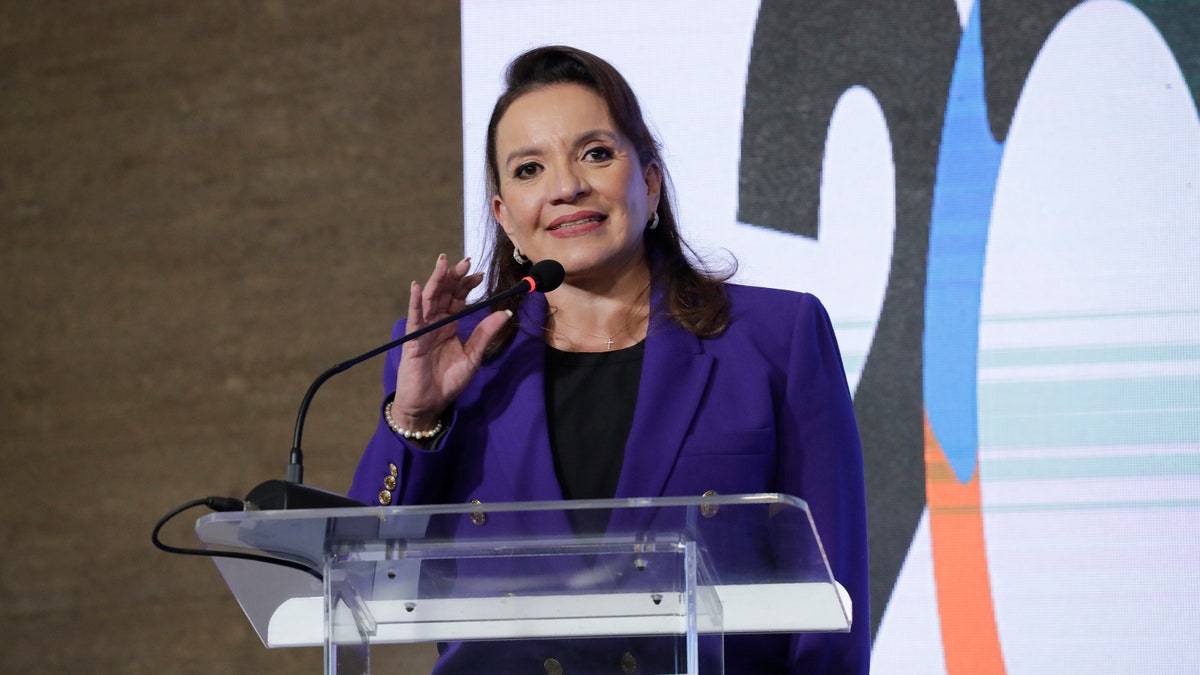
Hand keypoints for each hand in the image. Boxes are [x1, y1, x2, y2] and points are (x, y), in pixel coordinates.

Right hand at [390, 254, 509, 431]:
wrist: (430, 404)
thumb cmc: (448, 382)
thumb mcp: (473, 356)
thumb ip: (485, 333)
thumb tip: (505, 312)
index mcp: (450, 325)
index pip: (458, 299)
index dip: (467, 285)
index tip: (479, 273)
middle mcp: (436, 323)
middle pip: (444, 294)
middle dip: (453, 277)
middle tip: (465, 261)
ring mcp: (423, 330)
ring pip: (429, 300)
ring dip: (436, 281)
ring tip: (443, 263)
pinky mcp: (413, 340)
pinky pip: (414, 318)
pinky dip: (414, 302)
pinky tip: (416, 287)